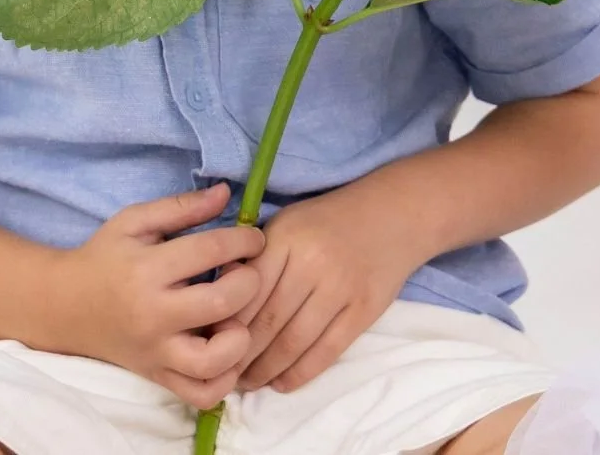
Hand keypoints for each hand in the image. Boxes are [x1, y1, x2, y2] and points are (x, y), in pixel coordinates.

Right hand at [43, 183, 264, 409]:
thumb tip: (227, 193)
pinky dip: (226, 378)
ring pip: (214, 362)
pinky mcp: (158, 378)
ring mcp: (156, 353)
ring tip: (237, 316)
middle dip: (249, 282)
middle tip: (248, 272)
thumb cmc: (104, 257)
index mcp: (148, 269)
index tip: (255, 238)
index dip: (244, 240)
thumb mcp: (135, 221)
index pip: (210, 250)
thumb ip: (181, 207)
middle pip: (221, 303)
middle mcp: (153, 315)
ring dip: (240, 337)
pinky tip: (228, 350)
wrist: (65, 306)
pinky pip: (202, 394)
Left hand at [223, 179, 417, 393]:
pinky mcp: (363, 311)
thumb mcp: (286, 223)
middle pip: (268, 321)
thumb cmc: (327, 220)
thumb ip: (256, 256)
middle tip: (223, 373)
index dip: (225, 323)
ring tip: (249, 382)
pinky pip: (327, 350)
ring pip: (294, 341)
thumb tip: (219, 294)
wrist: (391, 215)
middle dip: (241, 354)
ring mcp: (340, 288)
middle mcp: (312, 263)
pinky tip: (282, 383)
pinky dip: (301, 373)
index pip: (247, 290)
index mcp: (286, 237)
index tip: (208, 343)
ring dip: (267, 369)